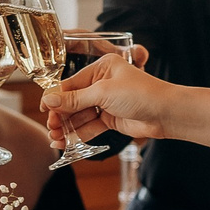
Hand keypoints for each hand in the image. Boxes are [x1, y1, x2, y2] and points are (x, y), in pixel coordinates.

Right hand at [41, 51, 179, 143]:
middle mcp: (102, 83)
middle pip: (73, 100)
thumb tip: (50, 100)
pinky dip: (78, 134)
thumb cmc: (140, 94)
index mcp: (101, 68)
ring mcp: (106, 102)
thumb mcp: (103, 93)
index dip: (56, 98)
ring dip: (67, 127)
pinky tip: (66, 141)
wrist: (165, 113)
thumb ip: (75, 98)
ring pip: (80, 115)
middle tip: (51, 127)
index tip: (44, 110)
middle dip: (61, 115)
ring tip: (55, 138)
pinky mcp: (110, 118)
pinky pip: (89, 126)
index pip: (71, 83)